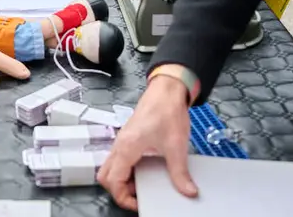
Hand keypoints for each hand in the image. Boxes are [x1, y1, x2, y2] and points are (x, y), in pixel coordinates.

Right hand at [96, 77, 194, 210]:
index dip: (123, 197)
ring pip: (110, 167)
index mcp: (127, 148)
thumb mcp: (176, 145)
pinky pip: (119, 159)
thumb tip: (188, 191)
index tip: (139, 203)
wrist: (167, 89)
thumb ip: (179, 172)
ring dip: (122, 180)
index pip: (113, 181)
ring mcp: (122, 140)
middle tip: (138, 197)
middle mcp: (120, 144)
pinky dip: (126, 170)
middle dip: (118, 190)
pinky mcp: (129, 137)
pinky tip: (145, 171)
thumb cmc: (167, 110)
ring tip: (142, 186)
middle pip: (105, 175)